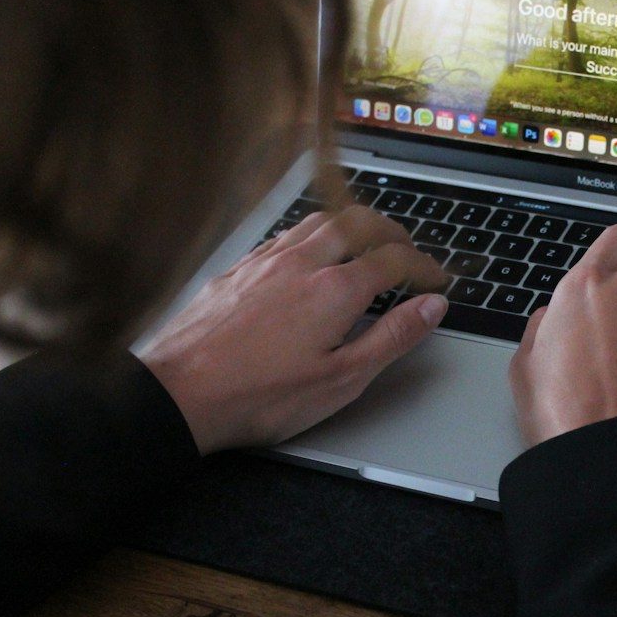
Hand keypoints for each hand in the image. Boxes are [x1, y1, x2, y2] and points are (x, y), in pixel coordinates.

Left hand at [139, 206, 448, 454]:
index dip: (423, 266)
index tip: (436, 279)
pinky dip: (313, 234)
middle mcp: (301, 263)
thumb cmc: (258, 395)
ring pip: (319, 220)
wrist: (179, 394)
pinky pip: (285, 234)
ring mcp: (265, 261)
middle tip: (408, 248)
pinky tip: (308, 253)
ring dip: (351, 224)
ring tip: (365, 240)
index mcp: (334, 290)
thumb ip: (392, 337)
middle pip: (358, 223)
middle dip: (391, 231)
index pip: (393, 260)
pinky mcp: (237, 268)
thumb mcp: (342, 379)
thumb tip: (431, 307)